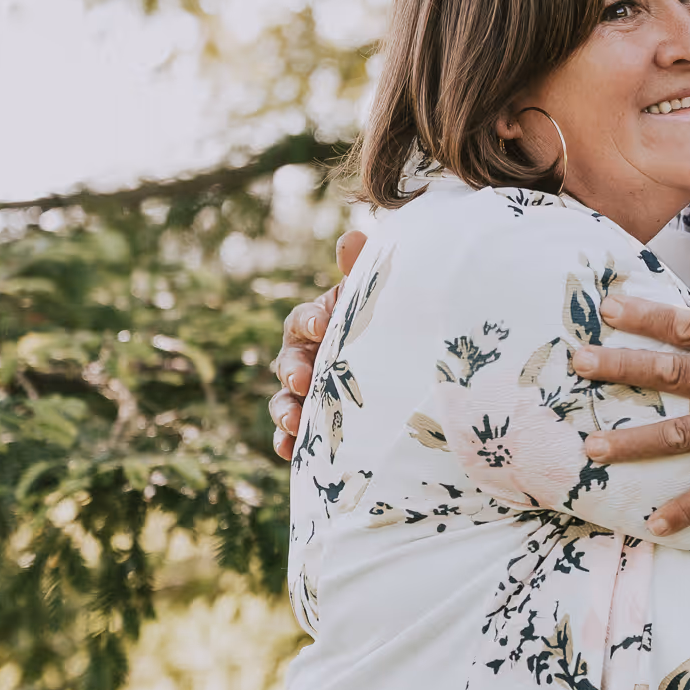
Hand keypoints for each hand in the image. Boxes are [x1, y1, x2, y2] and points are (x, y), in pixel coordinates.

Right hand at [268, 229, 367, 459]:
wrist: (405, 367)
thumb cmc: (384, 323)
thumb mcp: (376, 299)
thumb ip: (364, 269)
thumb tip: (353, 236)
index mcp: (319, 324)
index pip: (303, 320)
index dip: (310, 321)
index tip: (323, 326)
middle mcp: (306, 356)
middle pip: (288, 362)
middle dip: (294, 370)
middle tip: (304, 380)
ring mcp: (307, 392)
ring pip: (285, 400)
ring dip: (285, 411)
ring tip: (294, 423)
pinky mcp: (314, 422)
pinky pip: (294, 434)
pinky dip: (288, 443)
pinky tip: (290, 453)